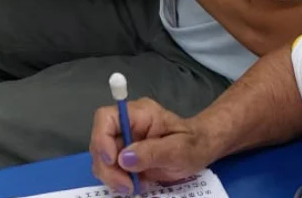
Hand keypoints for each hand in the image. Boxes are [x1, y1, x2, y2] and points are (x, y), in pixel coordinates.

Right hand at [90, 99, 213, 194]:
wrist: (201, 149)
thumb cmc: (194, 144)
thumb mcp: (179, 149)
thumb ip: (153, 152)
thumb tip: (124, 159)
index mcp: (139, 114)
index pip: (106, 118)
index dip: (101, 138)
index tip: (112, 161)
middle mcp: (126, 124)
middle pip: (100, 142)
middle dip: (107, 167)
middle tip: (126, 185)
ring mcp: (124, 140)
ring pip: (102, 159)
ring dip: (112, 176)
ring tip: (133, 187)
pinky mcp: (125, 156)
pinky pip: (110, 169)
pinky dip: (118, 180)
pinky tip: (135, 184)